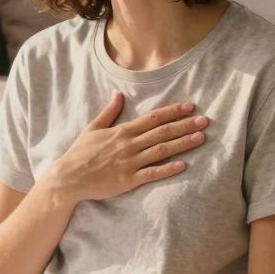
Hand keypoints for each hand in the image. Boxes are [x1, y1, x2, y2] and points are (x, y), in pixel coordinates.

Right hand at [42, 92, 209, 203]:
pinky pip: (152, 173)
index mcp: (122, 131)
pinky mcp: (129, 180)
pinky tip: (184, 164)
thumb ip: (109, 112)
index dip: (173, 111)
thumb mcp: (93, 128)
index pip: (153, 118)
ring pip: (162, 150)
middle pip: (162, 132)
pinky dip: (168, 169)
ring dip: (183, 143)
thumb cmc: (80, 153)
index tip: (190, 106)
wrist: (69, 178)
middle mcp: (129, 144)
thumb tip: (118, 94)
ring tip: (201, 138)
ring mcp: (130, 162)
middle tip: (205, 120)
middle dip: (185, 125)